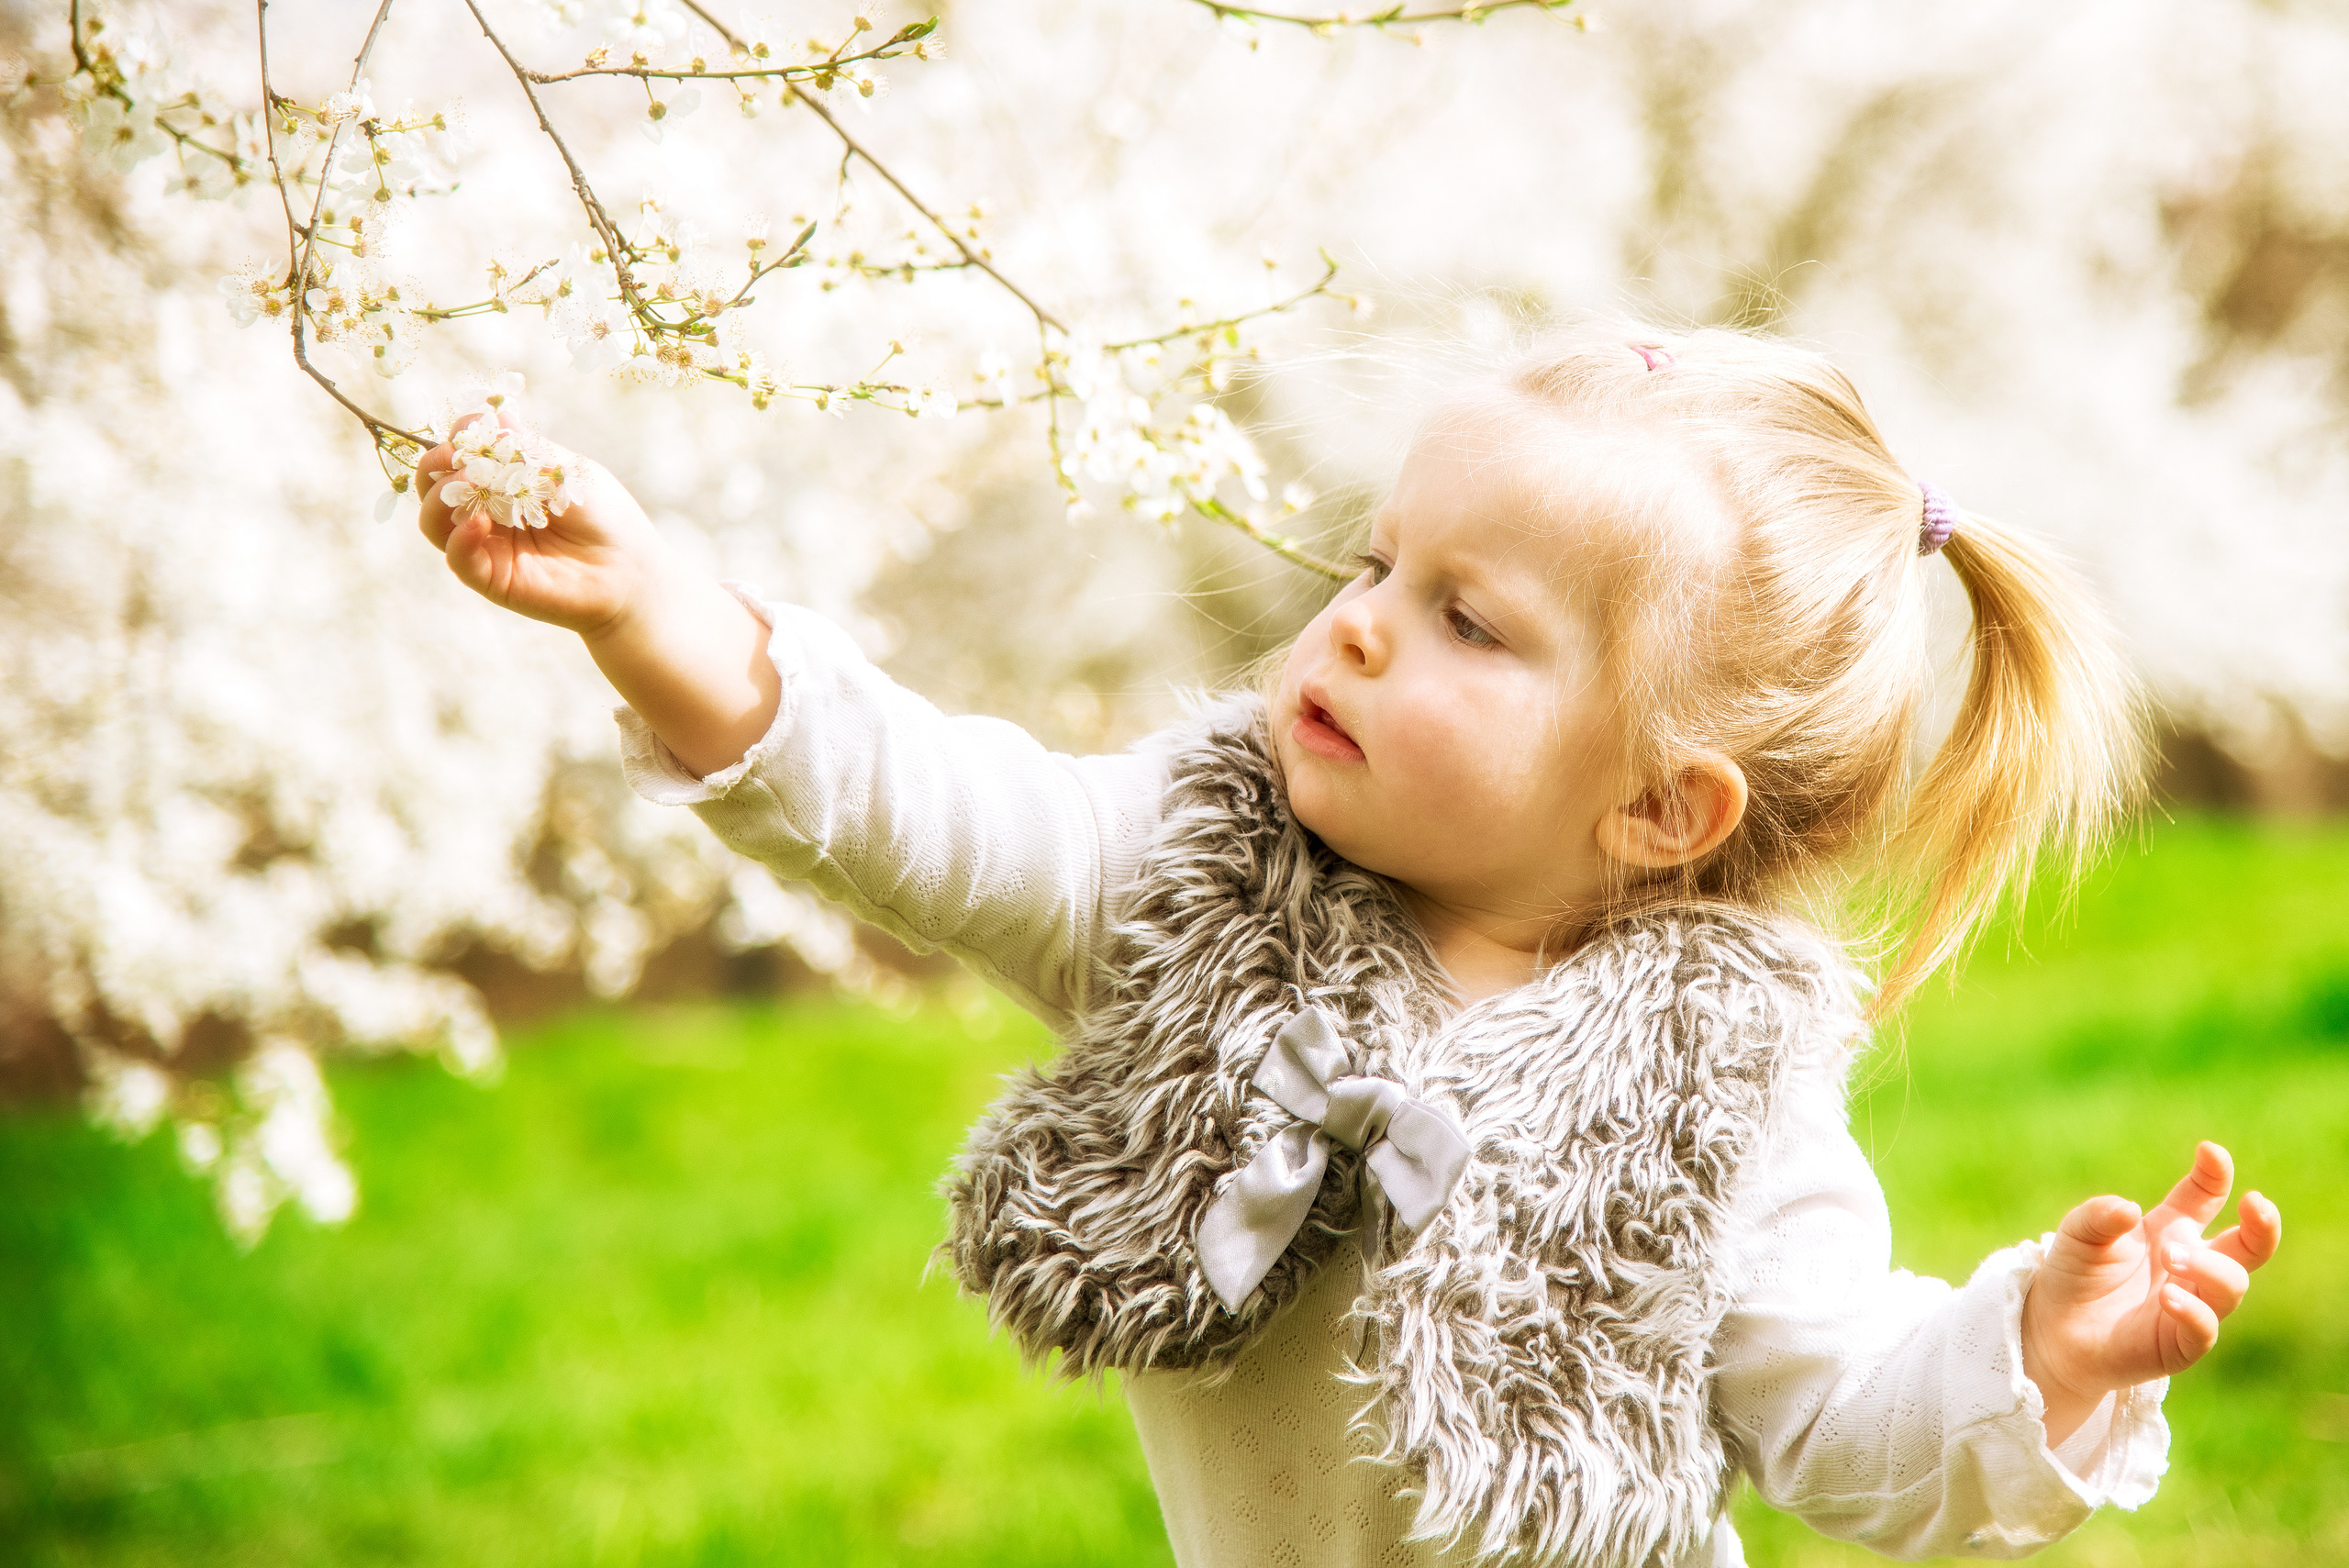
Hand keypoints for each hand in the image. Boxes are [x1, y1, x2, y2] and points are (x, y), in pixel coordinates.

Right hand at [417, 408, 672, 638]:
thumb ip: (529, 450)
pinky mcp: (491, 577)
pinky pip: (458, 557)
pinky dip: (459, 537)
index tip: (472, 428)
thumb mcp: (567, 473)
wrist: (630, 570)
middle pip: (434, 485)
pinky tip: (480, 522)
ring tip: (466, 485)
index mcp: (501, 479)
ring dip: (439, 499)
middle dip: (436, 464)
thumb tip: (499, 413)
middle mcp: (485, 509)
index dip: (459, 437)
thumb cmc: (604, 516)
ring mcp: (485, 544)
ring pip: (434, 521)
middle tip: (455, 457)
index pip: (459, 453)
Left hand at [2020, 1141, 2281, 1444]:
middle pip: (2250, 1245)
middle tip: (2256, 1203)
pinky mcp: (2181, 1343)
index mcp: (2171, 1229)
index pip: (2206, 1197)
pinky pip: (2205, 1327)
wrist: (2053, 1331)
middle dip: (2263, 1224)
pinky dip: (2193, 1310)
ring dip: (2208, 1265)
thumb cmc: (2074, 1275)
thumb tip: (2129, 1210)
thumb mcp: (2077, 1233)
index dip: (2216, 1174)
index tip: (2211, 1152)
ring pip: (2231, 1283)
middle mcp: (2191, 1265)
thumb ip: (2099, 1215)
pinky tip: (2168, 1296)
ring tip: (2170, 1255)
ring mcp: (2192, 1303)